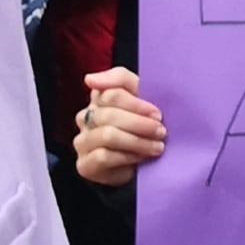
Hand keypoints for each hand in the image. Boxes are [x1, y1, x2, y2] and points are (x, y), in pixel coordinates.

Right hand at [74, 67, 165, 186]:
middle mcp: (86, 118)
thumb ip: (121, 79)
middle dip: (140, 124)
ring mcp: (82, 142)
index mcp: (99, 98)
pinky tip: (141, 158)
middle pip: (109, 115)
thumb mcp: (144, 96)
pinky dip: (127, 156)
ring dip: (137, 141)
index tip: (158, 114)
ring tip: (157, 147)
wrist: (148, 162)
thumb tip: (90, 79)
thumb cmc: (147, 125)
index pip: (111, 94)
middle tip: (161, 132)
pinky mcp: (84, 165)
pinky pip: (103, 156)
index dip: (137, 105)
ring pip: (107, 135)